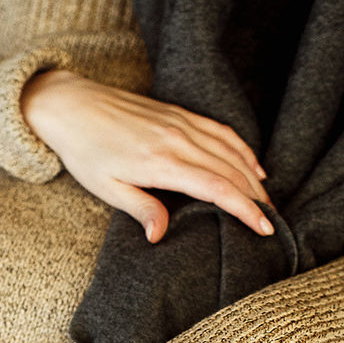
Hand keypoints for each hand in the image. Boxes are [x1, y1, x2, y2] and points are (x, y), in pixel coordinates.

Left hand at [20, 69, 272, 239]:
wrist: (72, 105)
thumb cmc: (85, 151)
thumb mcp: (106, 188)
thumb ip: (140, 209)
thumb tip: (159, 236)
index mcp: (161, 162)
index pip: (216, 187)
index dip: (244, 208)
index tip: (263, 227)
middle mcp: (177, 140)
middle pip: (231, 170)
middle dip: (256, 198)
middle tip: (271, 223)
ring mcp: (181, 123)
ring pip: (230, 150)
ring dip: (252, 176)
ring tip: (266, 201)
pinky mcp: (179, 114)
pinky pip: (220, 132)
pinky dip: (241, 149)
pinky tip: (252, 166)